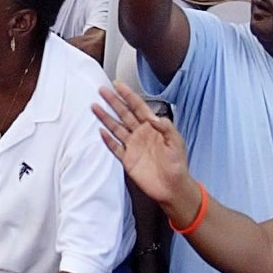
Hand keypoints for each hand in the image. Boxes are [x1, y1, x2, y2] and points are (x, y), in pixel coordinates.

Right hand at [94, 81, 195, 213]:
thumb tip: (153, 117)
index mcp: (153, 127)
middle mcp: (141, 134)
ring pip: (116, 128)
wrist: (172, 187)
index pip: (138, 107)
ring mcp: (133, 146)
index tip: (118, 85)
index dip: (128, 95)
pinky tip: (100, 131)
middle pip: (124, 114)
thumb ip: (166, 128)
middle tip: (102, 90)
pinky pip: (115, 147)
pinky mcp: (127, 160)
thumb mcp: (176, 143)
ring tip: (95, 106)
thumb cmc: (178, 165)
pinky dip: (107, 140)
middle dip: (113, 101)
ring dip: (106, 117)